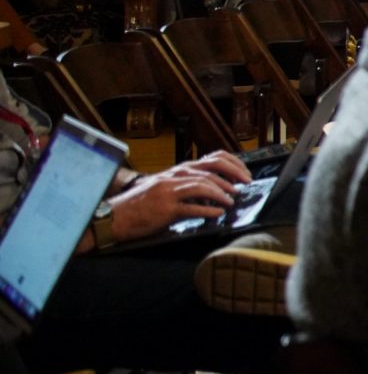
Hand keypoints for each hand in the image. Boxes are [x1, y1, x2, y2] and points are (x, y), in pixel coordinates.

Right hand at [105, 154, 248, 241]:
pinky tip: (218, 213)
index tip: (245, 174)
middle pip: (211, 170)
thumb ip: (189, 186)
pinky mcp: (165, 209)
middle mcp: (174, 176)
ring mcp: (169, 192)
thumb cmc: (143, 203)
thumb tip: (218, 191)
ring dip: (222, 193)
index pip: (212, 158)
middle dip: (233, 176)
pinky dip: (208, 210)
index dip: (233, 164)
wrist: (116, 215)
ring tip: (232, 200)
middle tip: (245, 185)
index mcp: (178, 170)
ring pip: (202, 186)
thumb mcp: (167, 187)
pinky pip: (192, 208)